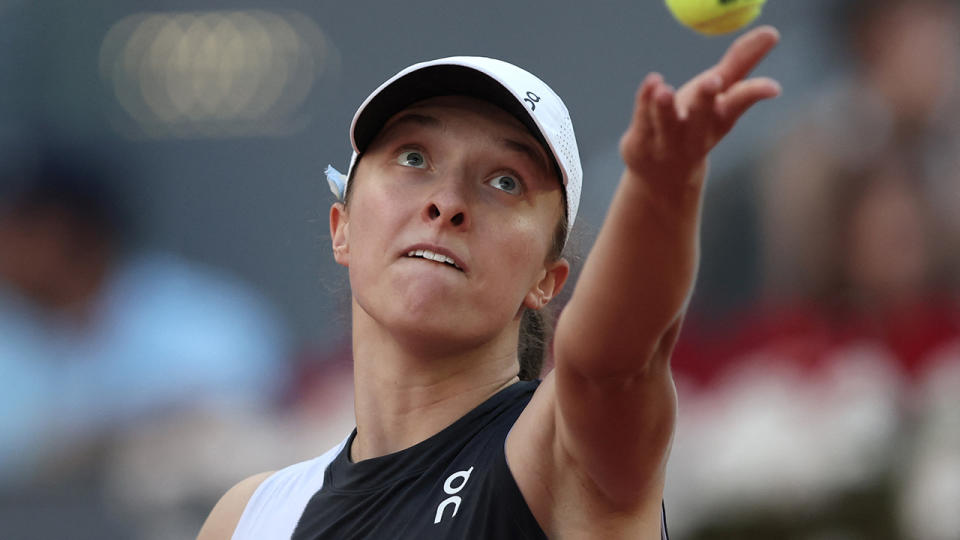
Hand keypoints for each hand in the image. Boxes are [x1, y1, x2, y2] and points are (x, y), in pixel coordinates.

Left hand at [620, 26, 780, 188]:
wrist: (664, 178)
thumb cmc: (697, 126)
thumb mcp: (721, 96)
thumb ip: (741, 63)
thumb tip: (771, 32)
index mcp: (720, 119)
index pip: (739, 104)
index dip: (754, 93)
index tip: (773, 87)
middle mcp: (696, 133)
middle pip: (701, 115)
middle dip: (706, 99)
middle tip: (712, 81)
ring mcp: (667, 141)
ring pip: (667, 123)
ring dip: (666, 107)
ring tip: (664, 90)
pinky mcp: (640, 142)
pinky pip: (641, 119)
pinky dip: (644, 100)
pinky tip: (652, 82)